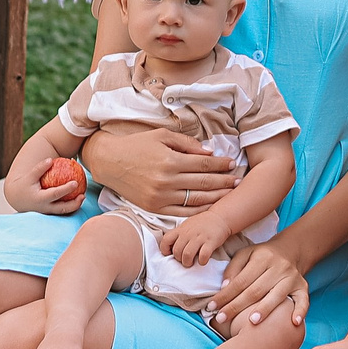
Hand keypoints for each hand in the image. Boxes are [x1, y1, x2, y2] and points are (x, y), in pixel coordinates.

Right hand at [2, 154, 85, 215]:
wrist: (16, 198)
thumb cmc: (25, 184)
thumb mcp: (30, 176)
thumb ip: (40, 168)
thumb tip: (51, 160)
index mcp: (39, 199)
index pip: (55, 195)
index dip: (66, 189)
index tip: (76, 182)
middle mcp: (44, 208)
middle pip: (62, 208)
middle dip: (74, 204)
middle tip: (83, 194)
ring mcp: (47, 213)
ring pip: (63, 211)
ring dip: (74, 206)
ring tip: (82, 196)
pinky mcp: (49, 213)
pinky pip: (62, 210)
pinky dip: (70, 205)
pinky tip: (77, 196)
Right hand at [80, 126, 237, 217]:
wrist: (110, 162)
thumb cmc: (137, 145)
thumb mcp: (162, 136)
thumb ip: (187, 144)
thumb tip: (209, 152)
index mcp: (170, 160)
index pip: (204, 164)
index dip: (221, 164)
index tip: (232, 163)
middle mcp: (167, 180)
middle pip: (204, 183)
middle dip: (224, 181)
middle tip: (238, 180)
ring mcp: (160, 197)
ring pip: (196, 199)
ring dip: (216, 197)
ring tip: (229, 194)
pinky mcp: (154, 208)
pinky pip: (182, 212)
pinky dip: (198, 210)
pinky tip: (210, 206)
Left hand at [160, 211, 235, 269]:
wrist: (220, 217)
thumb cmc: (202, 223)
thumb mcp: (187, 225)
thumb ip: (179, 235)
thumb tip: (171, 248)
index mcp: (181, 229)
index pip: (165, 240)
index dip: (165, 250)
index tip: (170, 254)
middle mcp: (188, 233)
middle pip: (177, 251)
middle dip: (179, 259)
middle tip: (184, 260)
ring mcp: (199, 237)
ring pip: (187, 255)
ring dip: (188, 262)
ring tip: (191, 262)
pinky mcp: (210, 242)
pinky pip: (203, 255)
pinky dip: (202, 261)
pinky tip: (203, 260)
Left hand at [206, 239, 307, 334]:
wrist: (290, 250)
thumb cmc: (262, 256)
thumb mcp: (246, 254)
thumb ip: (233, 268)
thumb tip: (224, 287)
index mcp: (262, 258)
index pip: (241, 280)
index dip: (225, 294)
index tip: (212, 307)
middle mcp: (278, 267)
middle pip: (256, 290)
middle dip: (237, 306)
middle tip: (221, 319)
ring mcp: (292, 278)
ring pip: (277, 296)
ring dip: (264, 310)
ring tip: (251, 322)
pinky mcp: (303, 286)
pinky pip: (303, 300)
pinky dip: (300, 311)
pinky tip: (294, 322)